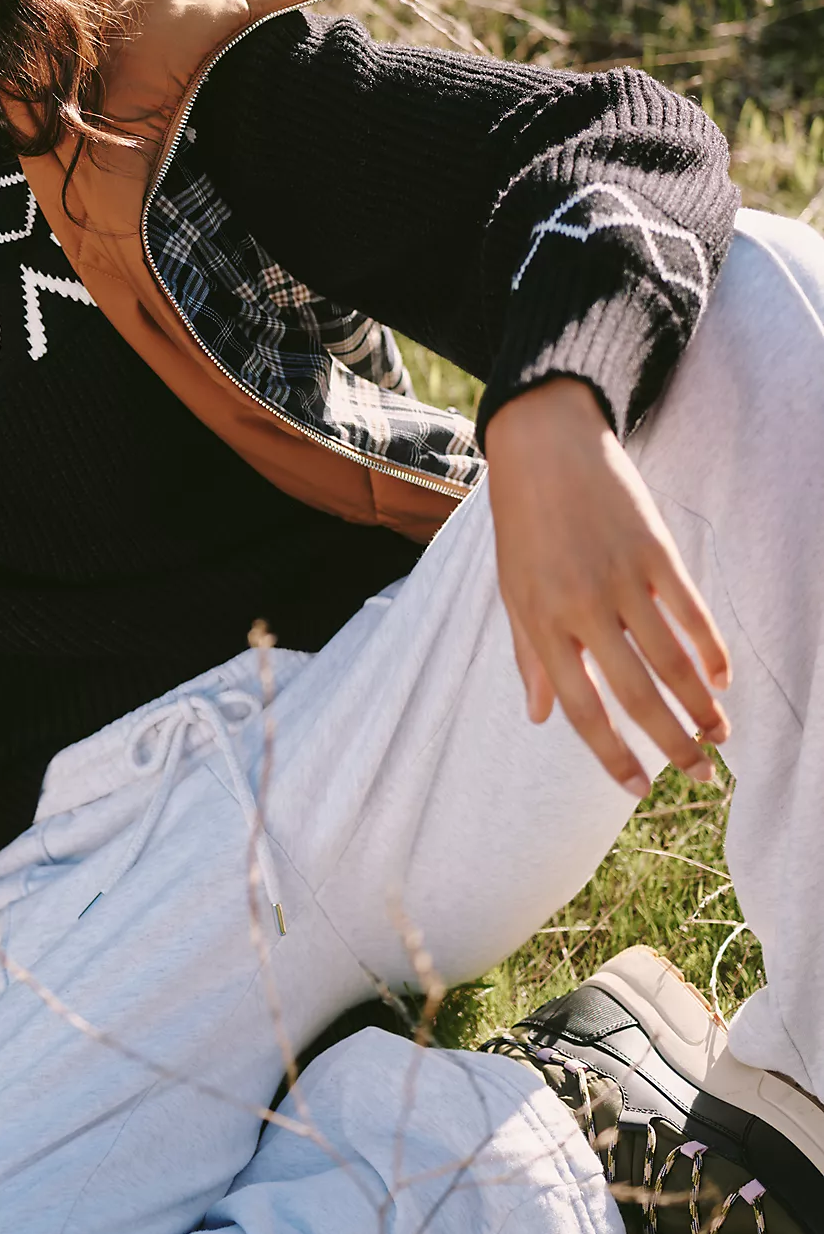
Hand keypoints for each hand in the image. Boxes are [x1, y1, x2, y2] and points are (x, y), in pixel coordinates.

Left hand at [484, 378, 730, 796]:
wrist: (543, 445)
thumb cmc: (522, 523)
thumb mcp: (511, 591)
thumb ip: (528, 656)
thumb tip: (538, 717)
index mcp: (542, 624)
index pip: (582, 709)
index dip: (612, 754)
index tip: (638, 789)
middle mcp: (582, 608)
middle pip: (638, 693)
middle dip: (673, 743)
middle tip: (701, 776)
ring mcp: (622, 579)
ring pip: (672, 660)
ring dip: (702, 704)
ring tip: (721, 735)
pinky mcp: (655, 551)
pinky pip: (691, 612)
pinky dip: (711, 648)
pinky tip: (722, 677)